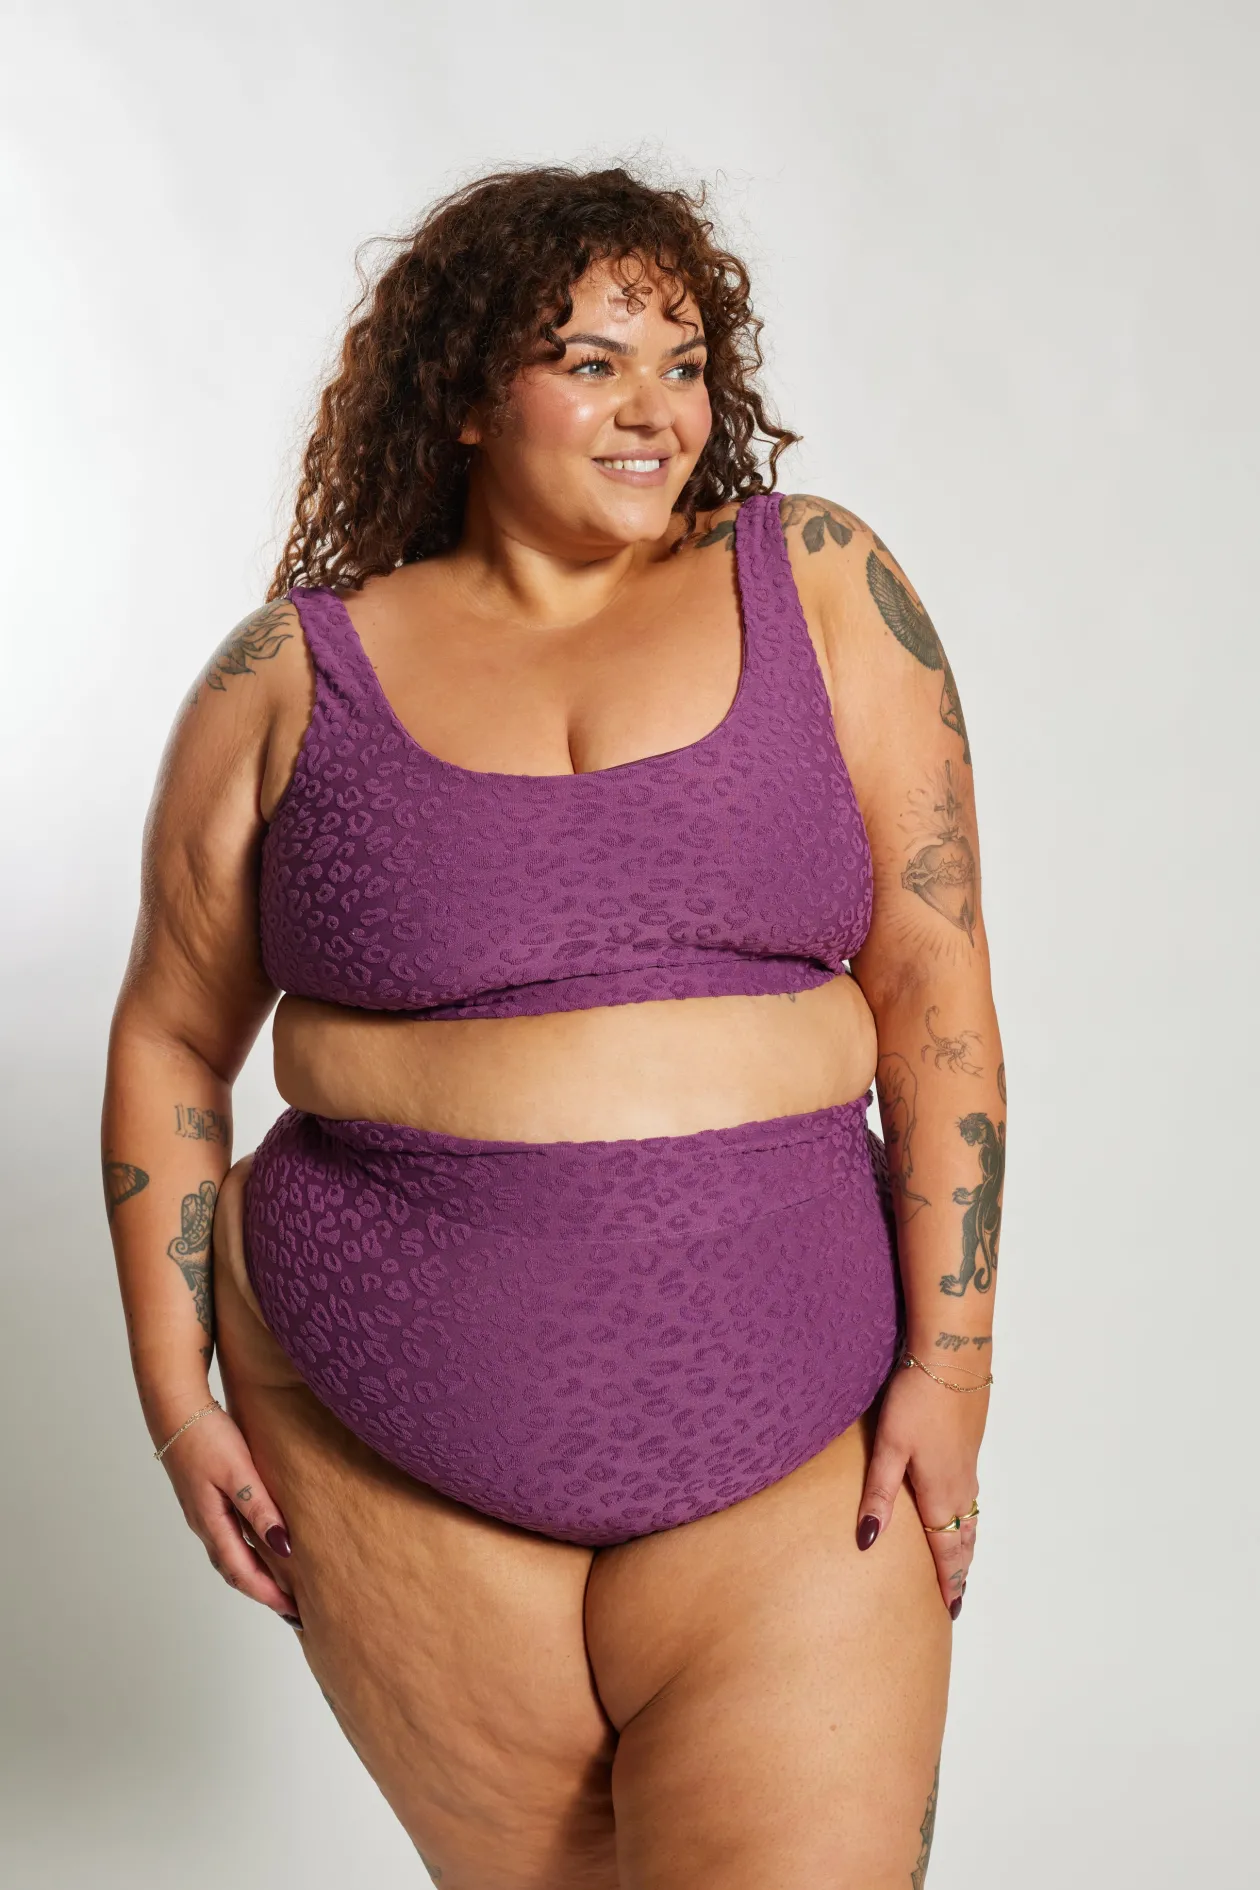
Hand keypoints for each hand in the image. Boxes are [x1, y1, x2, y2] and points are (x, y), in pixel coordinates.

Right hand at [158, 1403, 300, 1624]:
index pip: (243, 1573)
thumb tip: (283, 1548)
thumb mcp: (238, 1472)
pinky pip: (228, 1536)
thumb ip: (260, 1509)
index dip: (268, 1595)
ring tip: (281, 1585)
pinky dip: (247, 1551)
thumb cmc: (206, 1437)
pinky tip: (262, 1544)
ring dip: (254, 1574)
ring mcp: (203, 1512)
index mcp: (212, 1523)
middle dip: (263, 1592)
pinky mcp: (205, 1498)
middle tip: (292, 1608)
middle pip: (235, 1571)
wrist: (174, 1409)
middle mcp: (205, 1525)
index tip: (293, 1612)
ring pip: (230, 1555)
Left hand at [855, 1359, 987, 1615]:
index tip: (950, 1607)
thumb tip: (869, 1542)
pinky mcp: (969, 1444)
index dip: (947, 1579)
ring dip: (966, 1542)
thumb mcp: (889, 1447)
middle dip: (960, 1569)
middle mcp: (960, 1484)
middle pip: (963, 1537)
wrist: (953, 1356)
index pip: (946, 1548)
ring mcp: (968, 1463)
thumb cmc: (917, 1400)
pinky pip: (971, 1494)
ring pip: (970, 1515)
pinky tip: (959, 1508)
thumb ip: (879, 1494)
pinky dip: (968, 1515)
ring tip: (961, 1562)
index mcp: (940, 1491)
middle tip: (956, 1596)